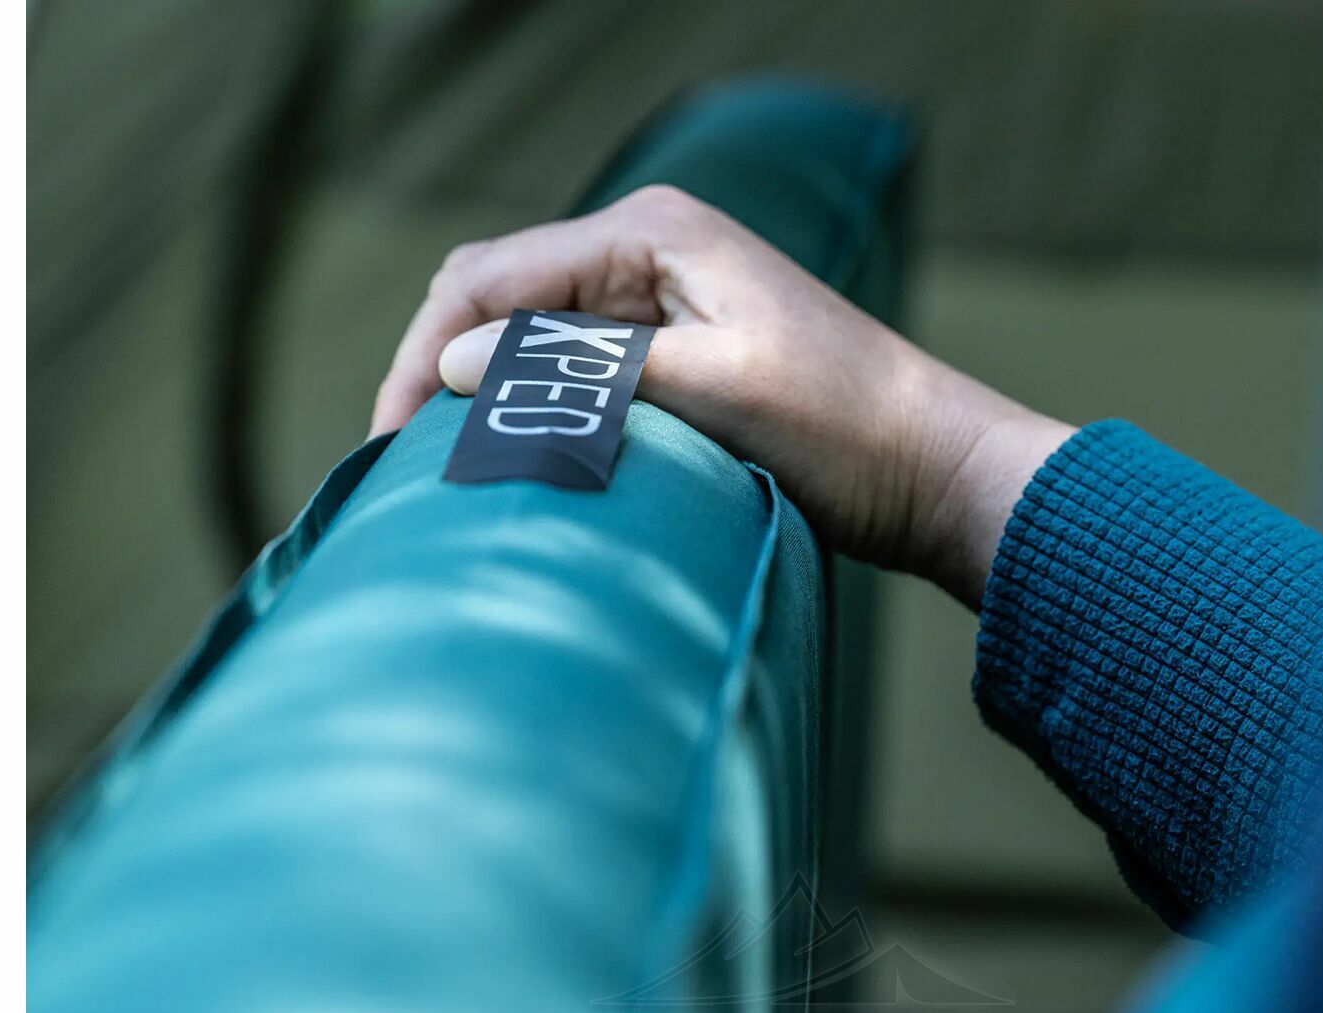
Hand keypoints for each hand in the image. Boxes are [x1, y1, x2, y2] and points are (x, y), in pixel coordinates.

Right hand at [373, 185, 1072, 607]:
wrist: (934, 470)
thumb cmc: (844, 427)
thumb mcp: (712, 392)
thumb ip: (582, 368)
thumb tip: (451, 366)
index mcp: (650, 232)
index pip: (487, 276)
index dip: (423, 354)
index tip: (388, 443)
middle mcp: (647, 249)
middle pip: (495, 296)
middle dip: (435, 369)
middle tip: (396, 464)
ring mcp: (661, 299)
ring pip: (528, 335)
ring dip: (480, 393)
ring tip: (437, 471)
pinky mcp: (676, 351)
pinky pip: (572, 367)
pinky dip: (531, 408)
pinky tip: (508, 458)